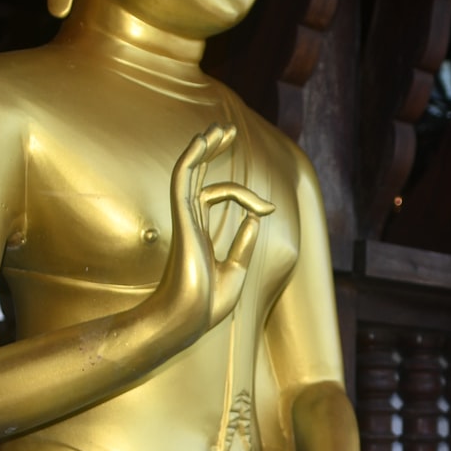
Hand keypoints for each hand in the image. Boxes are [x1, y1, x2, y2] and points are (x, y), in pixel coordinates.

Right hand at [154, 123, 275, 340]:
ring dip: (204, 148)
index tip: (268, 208)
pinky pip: (182, 181)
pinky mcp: (181, 220)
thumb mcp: (235, 271)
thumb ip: (243, 244)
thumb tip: (254, 219)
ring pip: (189, 172)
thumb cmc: (206, 305)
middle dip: (212, 151)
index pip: (217, 195)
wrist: (189, 320)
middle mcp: (190, 222)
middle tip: (226, 130)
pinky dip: (190, 159)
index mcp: (199, 232)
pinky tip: (202, 140)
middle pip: (198, 175)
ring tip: (220, 129)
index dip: (246, 196)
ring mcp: (184, 220)